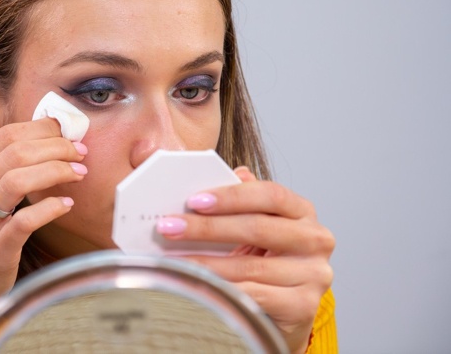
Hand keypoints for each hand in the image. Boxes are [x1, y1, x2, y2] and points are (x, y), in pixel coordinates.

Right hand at [0, 118, 86, 312]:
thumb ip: (0, 164)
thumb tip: (48, 135)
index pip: (3, 136)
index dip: (41, 129)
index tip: (66, 131)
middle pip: (15, 153)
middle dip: (55, 147)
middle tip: (79, 151)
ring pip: (18, 181)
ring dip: (56, 170)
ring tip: (79, 172)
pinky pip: (26, 220)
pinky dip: (51, 207)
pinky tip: (66, 203)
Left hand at [158, 167, 334, 353]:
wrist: (286, 310)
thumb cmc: (266, 260)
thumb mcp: (257, 227)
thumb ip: (243, 201)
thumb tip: (225, 175)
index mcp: (303, 212)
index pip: (270, 194)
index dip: (231, 196)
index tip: (193, 200)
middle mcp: (315, 240)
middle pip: (256, 228)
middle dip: (207, 228)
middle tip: (169, 227)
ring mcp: (313, 274)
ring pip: (249, 266)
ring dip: (204, 263)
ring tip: (172, 260)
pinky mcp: (303, 306)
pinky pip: (252, 296)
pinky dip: (220, 289)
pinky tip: (195, 285)